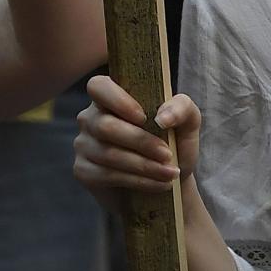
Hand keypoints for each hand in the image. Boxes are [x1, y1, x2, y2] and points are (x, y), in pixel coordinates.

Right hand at [72, 72, 200, 206]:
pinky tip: (158, 184)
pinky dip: (137, 181)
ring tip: (169, 172)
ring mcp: (84, 144)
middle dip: (141, 142)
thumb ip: (182, 108)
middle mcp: (92, 117)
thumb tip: (161, 118)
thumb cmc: (174, 143)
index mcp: (111, 96)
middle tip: (167, 154)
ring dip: (143, 165)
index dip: (118, 100)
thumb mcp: (187, 122)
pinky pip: (106, 175)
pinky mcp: (84, 171)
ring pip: (108, 153)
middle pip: (106, 126)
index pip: (98, 86)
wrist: (167, 181)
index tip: (144, 117)